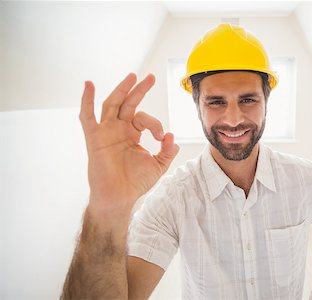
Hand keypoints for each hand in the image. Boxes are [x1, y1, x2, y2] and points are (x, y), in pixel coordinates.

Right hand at [79, 73, 178, 215]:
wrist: (119, 198)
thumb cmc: (135, 182)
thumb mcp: (158, 165)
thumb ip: (168, 151)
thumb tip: (173, 136)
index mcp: (132, 134)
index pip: (143, 118)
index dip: (155, 123)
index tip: (162, 136)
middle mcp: (118, 129)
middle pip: (127, 103)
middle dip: (139, 90)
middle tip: (151, 77)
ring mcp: (105, 132)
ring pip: (111, 104)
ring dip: (121, 89)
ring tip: (132, 76)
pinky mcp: (94, 138)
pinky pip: (87, 117)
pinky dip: (86, 100)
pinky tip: (88, 85)